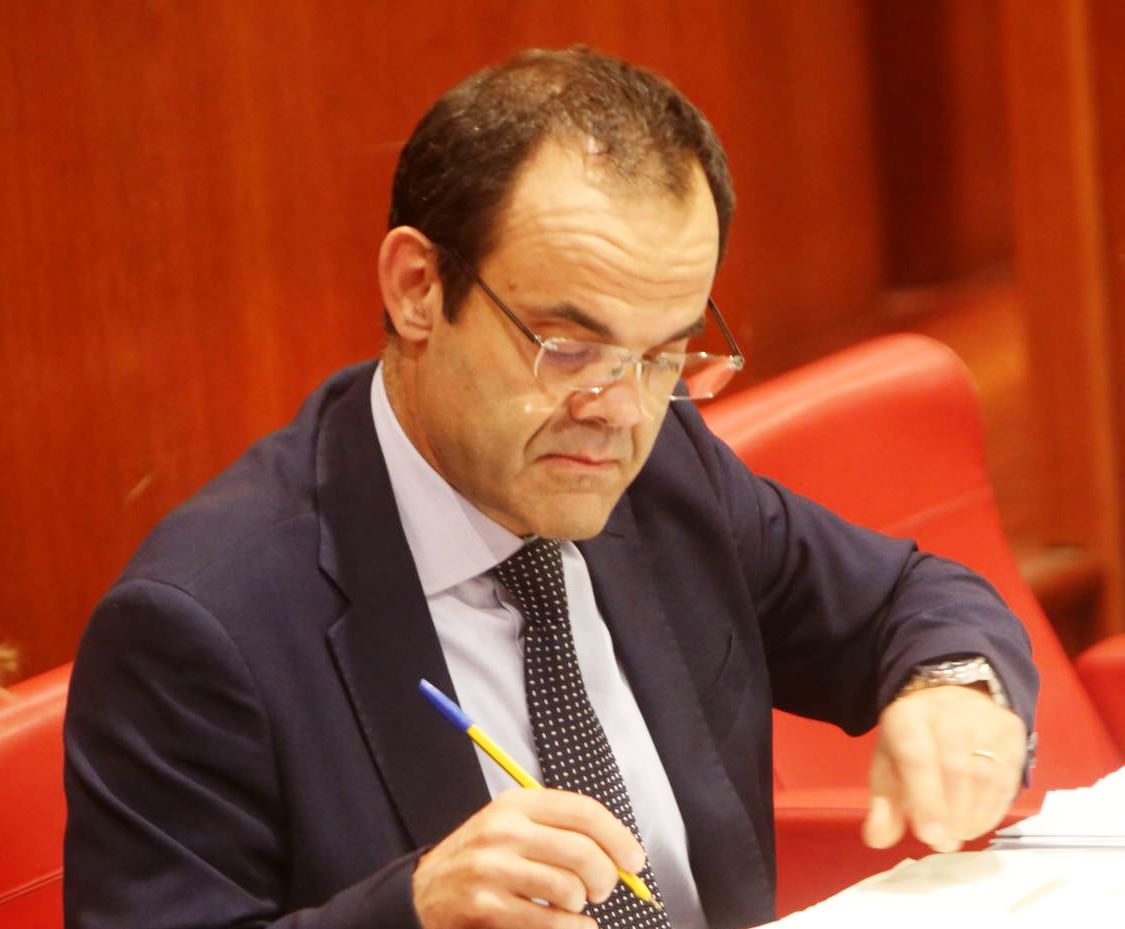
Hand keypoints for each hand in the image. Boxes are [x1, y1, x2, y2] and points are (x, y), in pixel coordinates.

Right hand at [412, 787, 645, 928]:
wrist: (424, 892)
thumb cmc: (481, 860)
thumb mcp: (511, 825)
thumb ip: (558, 830)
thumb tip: (619, 851)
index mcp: (516, 804)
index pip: (583, 811)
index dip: (618, 837)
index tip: (634, 859)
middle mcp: (504, 830)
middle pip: (582, 851)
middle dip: (606, 877)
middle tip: (603, 889)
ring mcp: (494, 869)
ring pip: (569, 888)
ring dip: (581, 905)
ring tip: (572, 905)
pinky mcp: (488, 907)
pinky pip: (550, 921)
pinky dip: (572, 928)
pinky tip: (571, 924)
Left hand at [862, 685, 1026, 852]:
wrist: (949, 696)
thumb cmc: (913, 739)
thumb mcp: (889, 765)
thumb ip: (883, 804)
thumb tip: (878, 839)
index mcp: (908, 715)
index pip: (918, 757)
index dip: (926, 800)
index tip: (930, 837)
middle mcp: (948, 710)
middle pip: (956, 769)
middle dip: (951, 814)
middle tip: (944, 843)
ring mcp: (984, 718)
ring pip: (987, 775)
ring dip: (974, 815)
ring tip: (959, 834)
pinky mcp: (1011, 729)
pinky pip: (1009, 776)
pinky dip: (995, 808)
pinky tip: (980, 822)